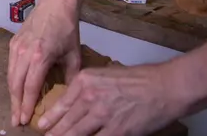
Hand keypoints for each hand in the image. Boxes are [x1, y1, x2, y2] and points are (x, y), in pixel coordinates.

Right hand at [8, 0, 81, 126]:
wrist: (54, 4)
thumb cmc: (66, 29)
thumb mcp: (74, 54)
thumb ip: (70, 76)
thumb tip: (68, 96)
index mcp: (40, 56)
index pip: (30, 87)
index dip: (27, 105)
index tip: (25, 120)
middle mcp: (24, 52)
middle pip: (16, 84)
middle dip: (16, 104)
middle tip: (17, 120)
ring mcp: (16, 47)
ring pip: (10, 76)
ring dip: (12, 94)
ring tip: (15, 108)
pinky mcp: (13, 42)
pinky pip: (10, 66)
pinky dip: (12, 80)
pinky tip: (16, 89)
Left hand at [37, 63, 184, 135]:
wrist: (164, 87)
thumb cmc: (138, 80)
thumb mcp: (104, 76)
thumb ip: (87, 89)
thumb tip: (74, 105)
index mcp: (84, 81)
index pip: (61, 104)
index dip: (50, 118)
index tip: (41, 125)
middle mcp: (89, 97)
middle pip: (66, 121)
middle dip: (53, 133)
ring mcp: (102, 115)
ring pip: (76, 133)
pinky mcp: (117, 131)